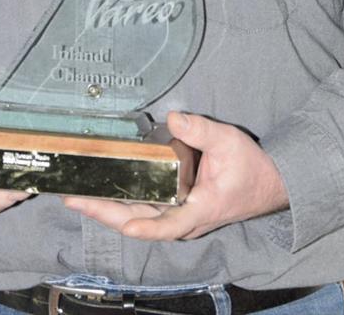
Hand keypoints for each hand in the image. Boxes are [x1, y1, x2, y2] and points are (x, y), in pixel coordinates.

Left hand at [62, 111, 287, 240]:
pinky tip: (103, 194)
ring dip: (109, 211)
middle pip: (140, 223)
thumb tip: (174, 118)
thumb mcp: (229, 142)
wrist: (268, 184)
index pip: (168, 224)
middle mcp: (186, 220)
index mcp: (200, 209)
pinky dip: (122, 206)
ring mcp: (179, 217)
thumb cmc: (250, 166)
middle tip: (74, 200)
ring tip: (78, 198)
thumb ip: (201, 130)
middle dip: (106, 214)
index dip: (145, 226)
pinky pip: (144, 212)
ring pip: (138, 219)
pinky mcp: (176, 210)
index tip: (125, 225)